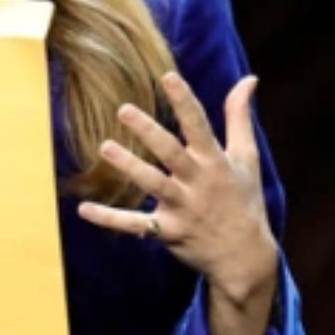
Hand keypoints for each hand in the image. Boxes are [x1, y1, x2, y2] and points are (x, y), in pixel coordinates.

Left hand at [76, 71, 278, 302]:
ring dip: (129, 166)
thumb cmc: (244, 200)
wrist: (245, 257)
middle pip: (171, 153)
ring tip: (104, 147)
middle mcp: (199, 183)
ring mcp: (183, 208)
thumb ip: (240, 117)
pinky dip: (110, 219)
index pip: (199, 126)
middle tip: (123, 109)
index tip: (168, 77)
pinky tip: (84, 209)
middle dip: (149, 131)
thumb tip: (249, 78)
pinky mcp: (169, 232)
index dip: (184, 101)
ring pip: (153, 185)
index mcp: (216, 162)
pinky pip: (136, 225)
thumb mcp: (247, 158)